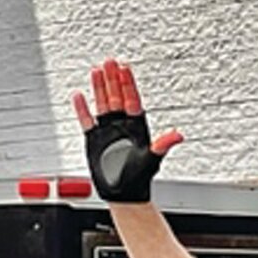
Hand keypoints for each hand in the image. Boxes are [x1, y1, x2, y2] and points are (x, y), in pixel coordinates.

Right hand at [73, 57, 182, 201]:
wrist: (125, 196)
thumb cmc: (140, 180)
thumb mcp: (152, 158)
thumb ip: (163, 145)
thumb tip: (178, 136)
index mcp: (137, 128)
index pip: (132, 100)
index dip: (128, 84)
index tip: (125, 68)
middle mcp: (123, 127)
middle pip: (117, 97)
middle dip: (113, 79)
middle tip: (110, 61)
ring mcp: (108, 132)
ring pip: (102, 104)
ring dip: (100, 88)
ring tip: (97, 70)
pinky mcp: (95, 140)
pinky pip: (87, 120)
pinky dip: (82, 108)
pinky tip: (79, 95)